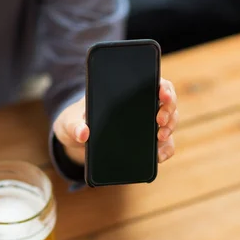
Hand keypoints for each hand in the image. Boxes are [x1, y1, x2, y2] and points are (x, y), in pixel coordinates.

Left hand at [53, 78, 178, 164]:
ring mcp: (145, 124)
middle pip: (167, 102)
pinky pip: (162, 145)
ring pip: (168, 123)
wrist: (76, 140)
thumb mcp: (70, 122)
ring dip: (169, 129)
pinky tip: (159, 156)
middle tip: (159, 121)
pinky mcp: (144, 143)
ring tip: (159, 138)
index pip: (153, 82)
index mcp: (126, 92)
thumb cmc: (74, 122)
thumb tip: (83, 133)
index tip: (163, 94)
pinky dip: (164, 151)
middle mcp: (141, 105)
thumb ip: (75, 126)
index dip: (163, 87)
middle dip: (169, 110)